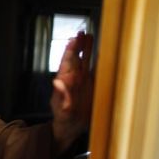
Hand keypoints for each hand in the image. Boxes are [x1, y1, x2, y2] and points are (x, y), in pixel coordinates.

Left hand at [50, 31, 93, 149]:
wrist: (71, 127)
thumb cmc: (63, 118)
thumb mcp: (62, 109)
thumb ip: (61, 95)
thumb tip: (57, 81)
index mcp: (65, 82)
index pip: (67, 62)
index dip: (70, 51)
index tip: (73, 39)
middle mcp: (74, 79)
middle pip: (77, 58)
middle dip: (79, 45)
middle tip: (82, 31)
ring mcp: (82, 82)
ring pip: (85, 62)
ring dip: (87, 50)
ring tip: (90, 36)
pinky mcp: (90, 86)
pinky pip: (94, 71)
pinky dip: (97, 61)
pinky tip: (100, 53)